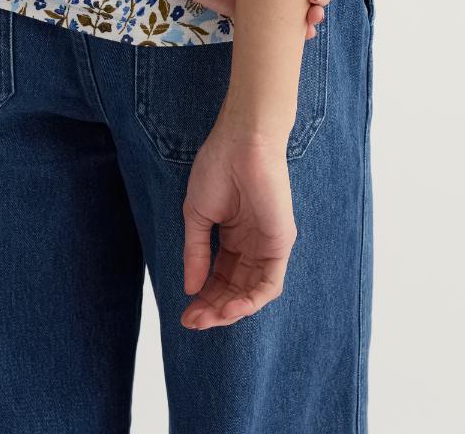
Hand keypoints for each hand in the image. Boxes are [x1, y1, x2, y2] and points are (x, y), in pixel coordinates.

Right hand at [180, 121, 294, 328]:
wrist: (241, 142)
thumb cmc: (217, 167)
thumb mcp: (197, 216)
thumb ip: (196, 253)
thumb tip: (189, 289)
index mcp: (232, 236)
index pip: (218, 277)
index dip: (202, 298)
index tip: (184, 313)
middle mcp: (252, 245)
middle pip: (234, 289)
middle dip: (212, 309)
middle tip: (192, 321)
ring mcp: (267, 245)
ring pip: (252, 293)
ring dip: (229, 311)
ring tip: (208, 318)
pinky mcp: (280, 243)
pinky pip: (269, 284)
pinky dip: (250, 302)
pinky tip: (229, 308)